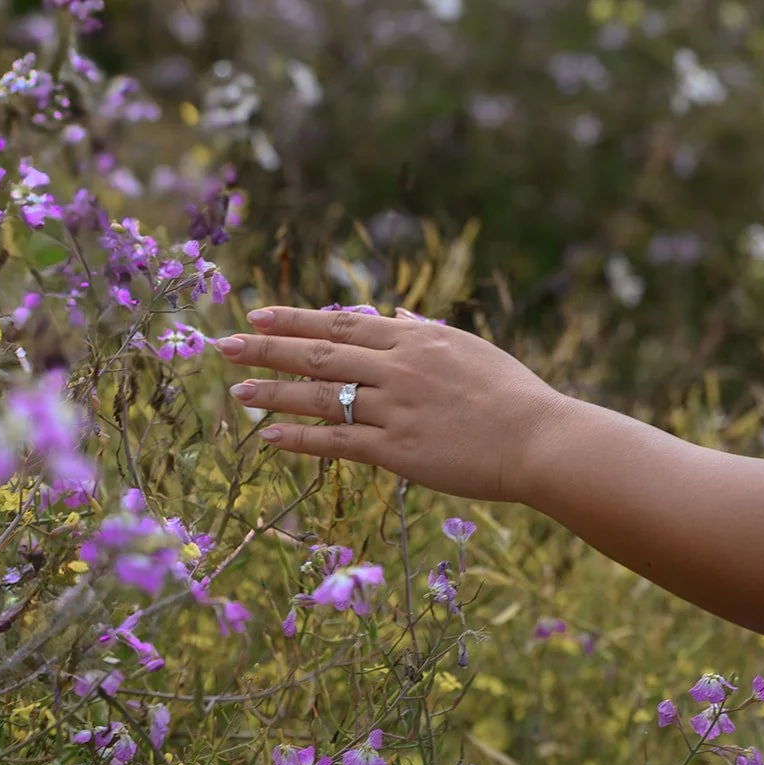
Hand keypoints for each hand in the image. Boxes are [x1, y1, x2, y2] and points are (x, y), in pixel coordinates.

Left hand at [217, 306, 569, 502]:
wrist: (539, 439)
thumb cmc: (513, 395)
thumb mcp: (468, 348)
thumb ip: (424, 331)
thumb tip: (393, 313)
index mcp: (415, 339)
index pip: (341, 324)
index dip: (294, 320)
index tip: (257, 316)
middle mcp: (398, 369)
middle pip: (319, 354)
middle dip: (267, 349)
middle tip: (225, 345)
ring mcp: (395, 409)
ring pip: (320, 398)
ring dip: (273, 393)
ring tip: (236, 391)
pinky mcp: (397, 450)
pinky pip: (338, 443)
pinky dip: (301, 438)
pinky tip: (269, 437)